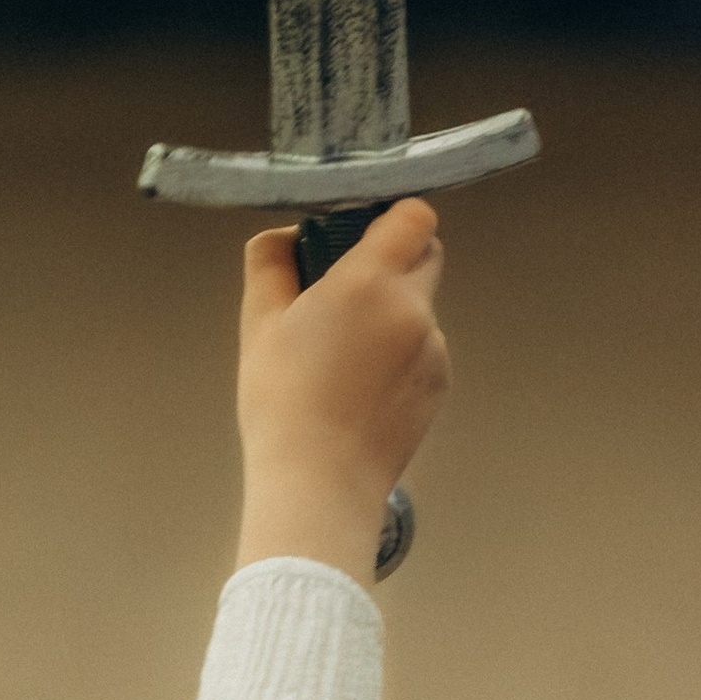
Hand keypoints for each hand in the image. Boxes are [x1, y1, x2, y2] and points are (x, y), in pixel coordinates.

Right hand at [233, 200, 450, 586]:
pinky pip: (425, 348)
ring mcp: (435, 348)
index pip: (414, 216)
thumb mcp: (258, 322)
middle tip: (346, 289)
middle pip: (425, 255)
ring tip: (344, 357)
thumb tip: (288, 234)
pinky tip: (361, 388)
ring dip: (392, 312)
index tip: (360, 232)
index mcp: (370, 281)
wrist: (320, 483)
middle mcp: (415, 308)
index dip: (391, 216)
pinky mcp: (441, 384)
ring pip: (421, 306)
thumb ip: (271, 261)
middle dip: (392, 260)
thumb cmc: (282, 402)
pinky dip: (400, 354)